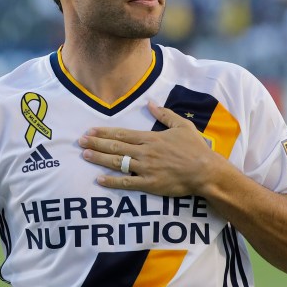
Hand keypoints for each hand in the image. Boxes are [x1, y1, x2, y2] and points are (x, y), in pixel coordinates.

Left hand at [78, 101, 221, 195]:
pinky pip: (127, 183)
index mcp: (151, 138)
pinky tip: (99, 179)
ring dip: (99, 159)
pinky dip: (112, 181)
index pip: (122, 134)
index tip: (90, 131)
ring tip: (85, 155)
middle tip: (80, 141)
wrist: (206, 171)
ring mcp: (146, 168)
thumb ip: (164, 114)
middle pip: (115, 147)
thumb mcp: (182, 126)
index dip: (104, 132)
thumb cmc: (195, 148)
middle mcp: (145, 152)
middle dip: (96, 144)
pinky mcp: (150, 184)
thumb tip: (150, 102)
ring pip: (118, 163)